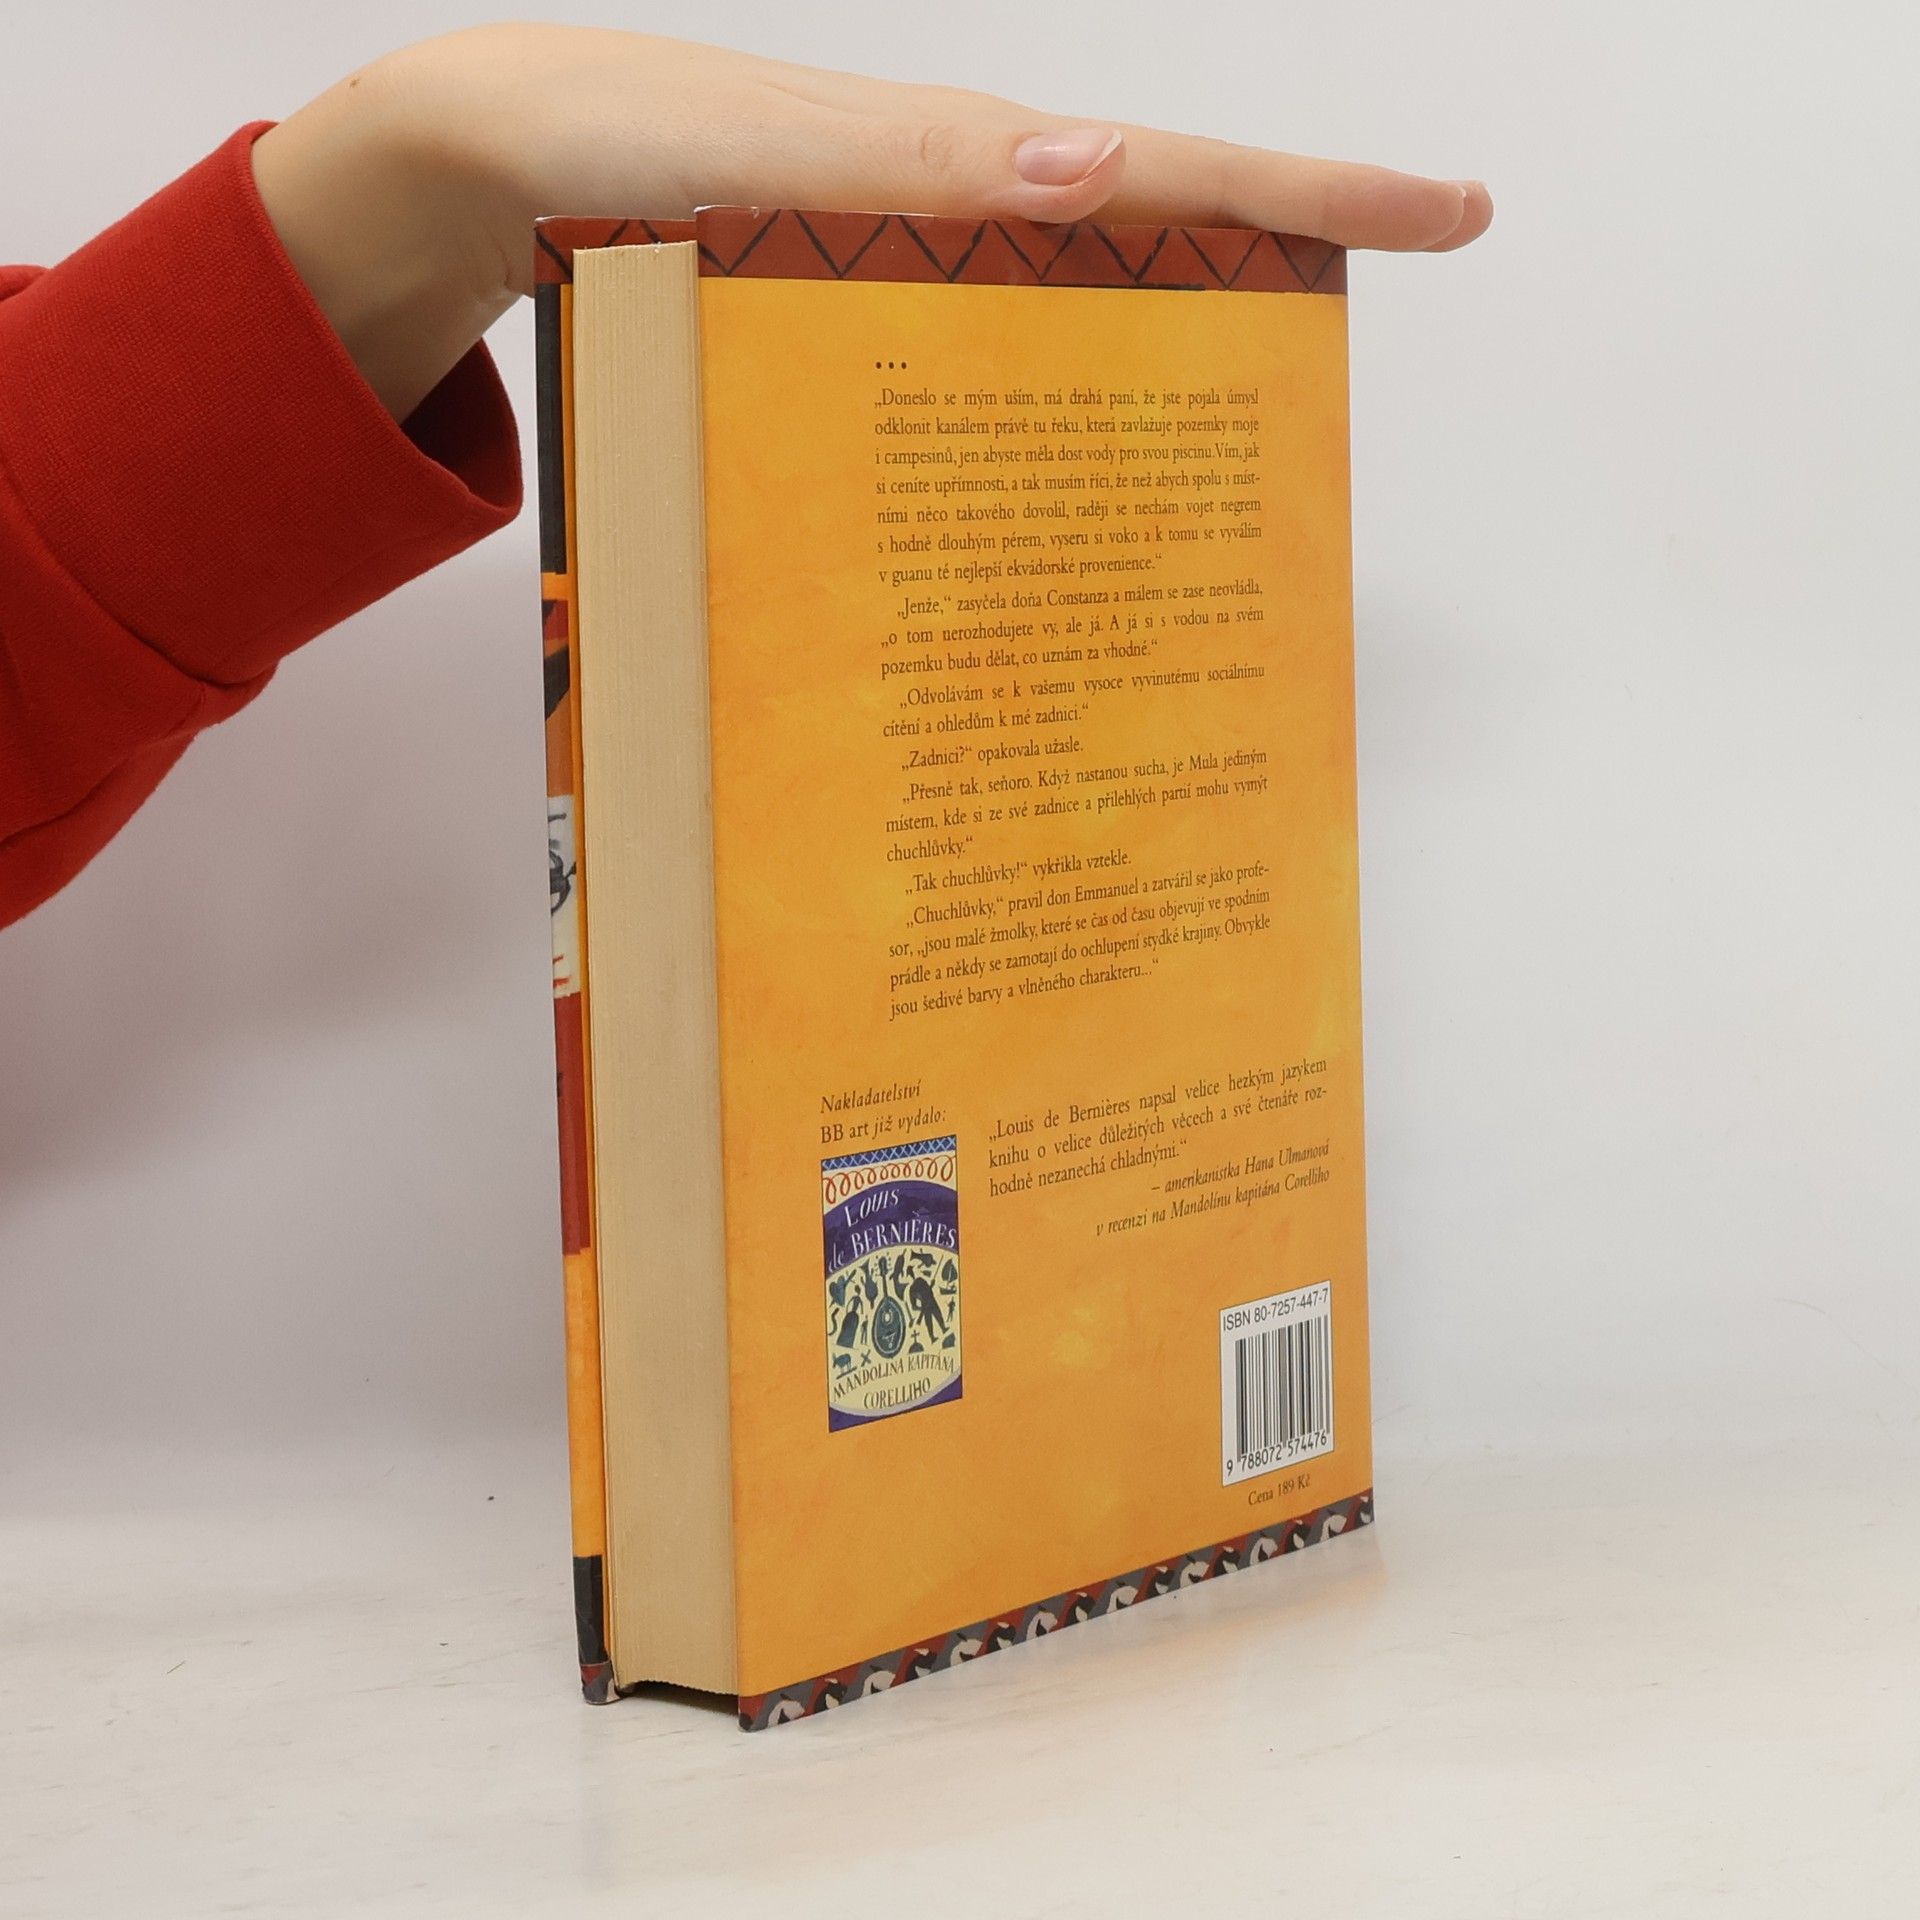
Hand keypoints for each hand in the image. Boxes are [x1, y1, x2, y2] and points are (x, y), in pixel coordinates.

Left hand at [254, 27, 1492, 420]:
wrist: (507, 170)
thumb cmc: (623, 153)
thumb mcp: (764, 156)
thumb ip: (916, 171)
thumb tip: (1094, 168)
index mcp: (969, 166)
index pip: (1178, 173)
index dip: (1318, 196)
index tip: (1451, 211)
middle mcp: (961, 220)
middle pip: (1155, 252)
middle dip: (1270, 295)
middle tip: (1351, 385)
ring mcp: (914, 276)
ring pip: (1074, 324)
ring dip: (1161, 375)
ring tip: (1234, 468)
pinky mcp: (859, 322)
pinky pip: (981, 365)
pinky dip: (1040, 412)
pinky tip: (1052, 481)